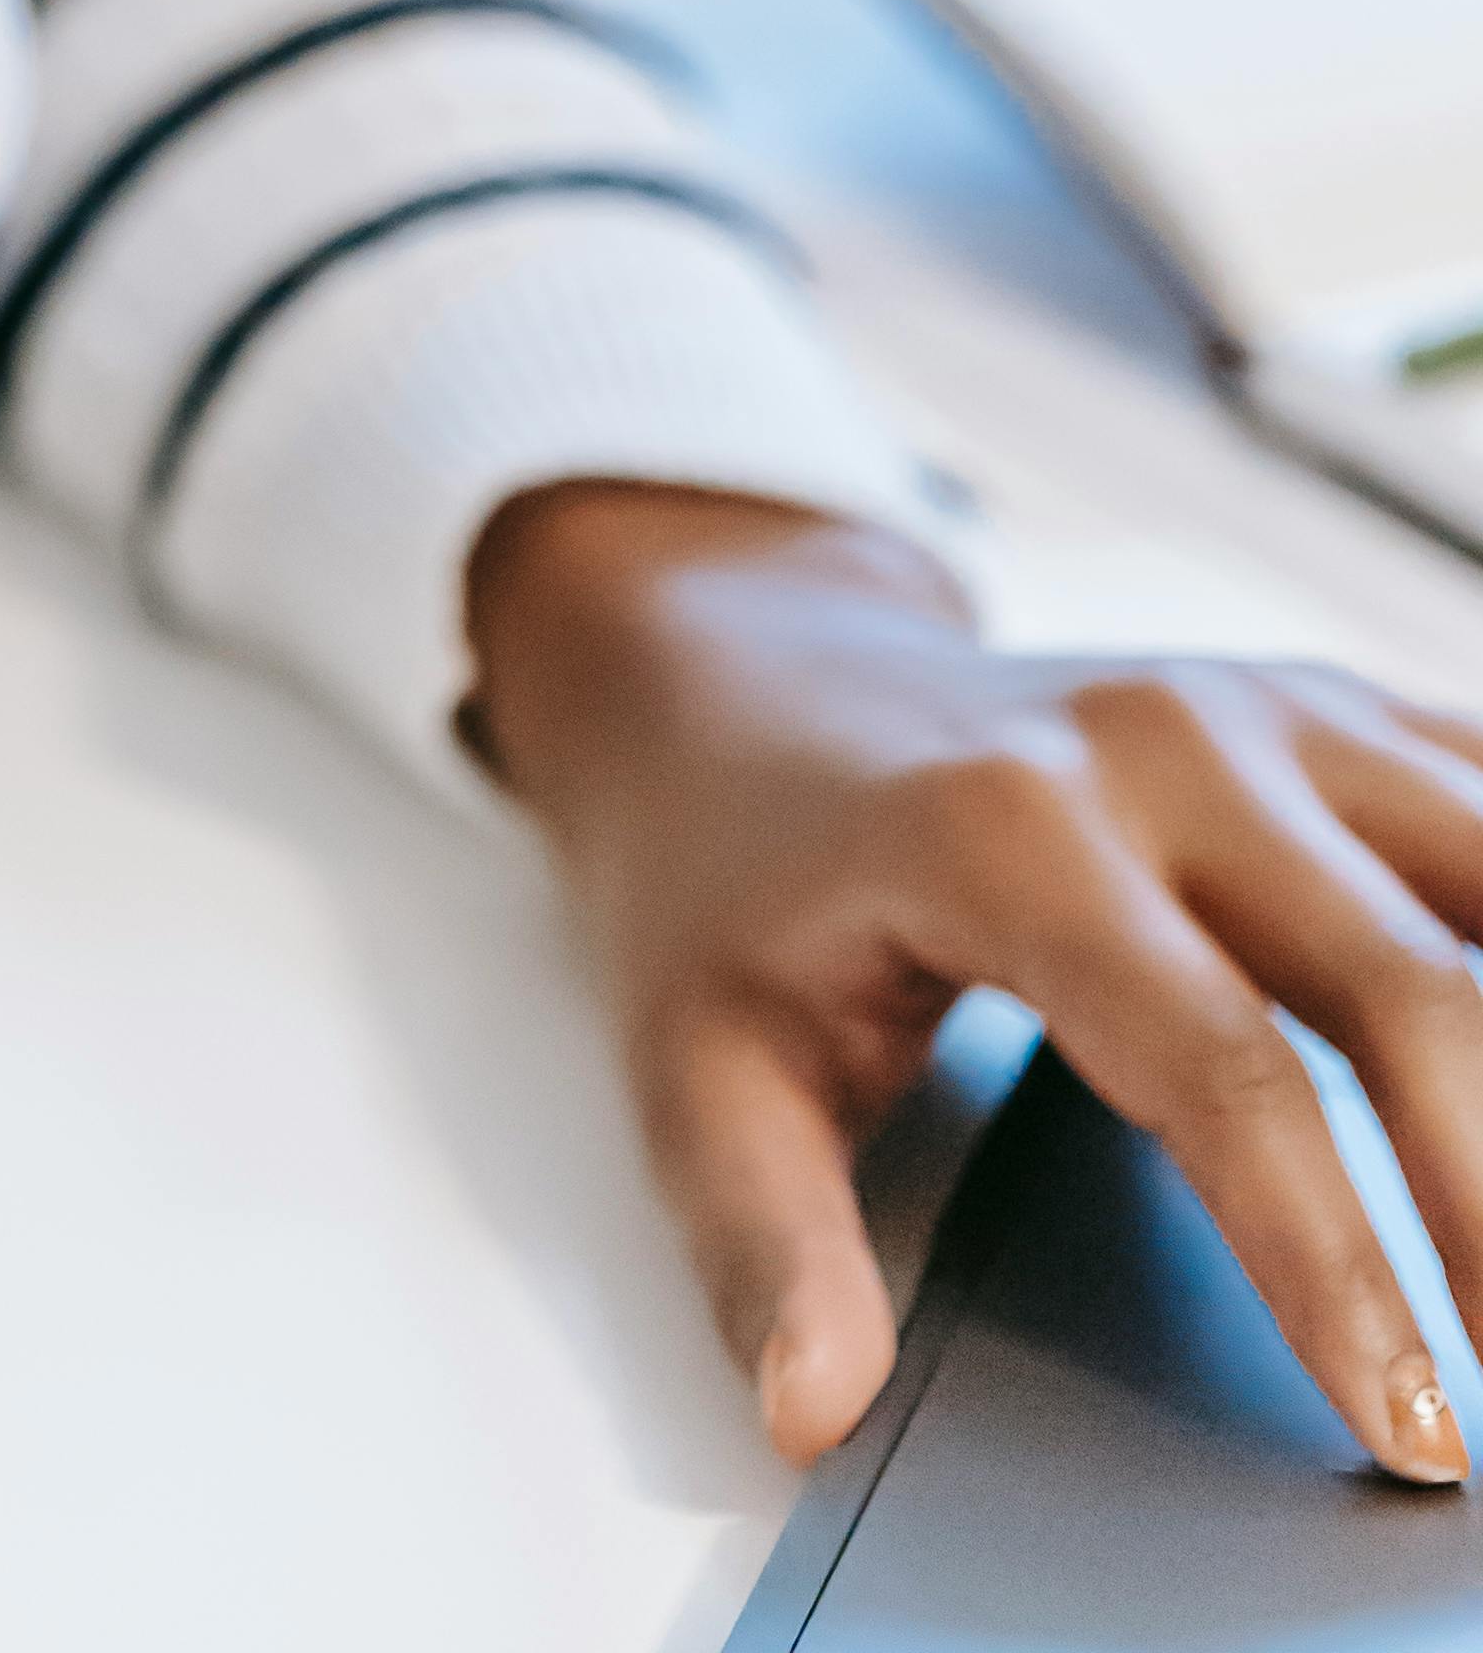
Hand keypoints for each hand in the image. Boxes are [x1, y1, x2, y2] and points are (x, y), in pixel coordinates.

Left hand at [466, 479, 1482, 1489]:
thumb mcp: (695, 1063)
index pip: (1225, 1074)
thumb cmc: (731, 879)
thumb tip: (814, 1409)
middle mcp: (1158, 744)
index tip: (1412, 1431)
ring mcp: (1257, 707)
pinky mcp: (1320, 709)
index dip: (1335, 1262)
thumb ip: (764, 1242)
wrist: (745, 674)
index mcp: (1010, 831)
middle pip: (1404, 986)